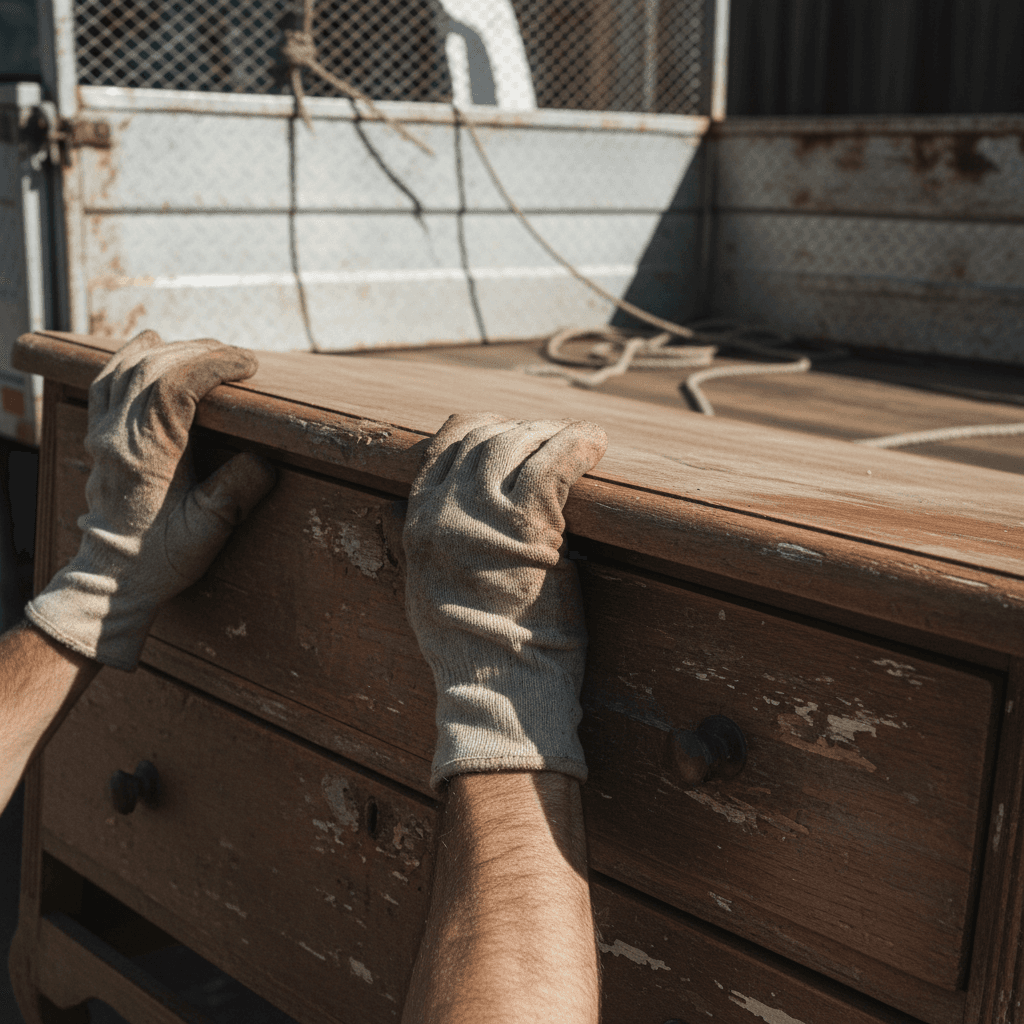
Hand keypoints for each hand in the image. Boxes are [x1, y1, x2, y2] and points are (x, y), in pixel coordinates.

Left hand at [26, 331, 274, 669]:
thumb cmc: (159, 557)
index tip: (248, 365)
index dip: (215, 365)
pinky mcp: (99, 436)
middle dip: (199, 352)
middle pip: (154, 367)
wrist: (110, 576)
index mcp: (146, 452)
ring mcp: (104, 432)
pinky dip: (130, 356)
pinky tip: (149, 344)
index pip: (176, 384)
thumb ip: (235, 492)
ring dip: (170, 350)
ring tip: (205, 347)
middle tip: (236, 357)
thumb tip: (263, 458)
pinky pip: (107, 380)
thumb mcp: (207, 531)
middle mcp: (119, 435)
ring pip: (129, 368)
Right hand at [402, 413, 607, 791]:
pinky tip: (595, 443)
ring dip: (551, 435)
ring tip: (579, 440)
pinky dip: (578, 445)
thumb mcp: (425, 591)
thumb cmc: (474, 651)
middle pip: (483, 439)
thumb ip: (424, 547)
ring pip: (517, 444)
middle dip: (520, 431)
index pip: (444, 447)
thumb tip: (408, 516)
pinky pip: (555, 463)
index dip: (479, 429)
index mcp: (419, 524)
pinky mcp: (527, 524)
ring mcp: (483, 516)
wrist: (497, 688)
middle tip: (551, 437)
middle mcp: (444, 511)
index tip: (506, 429)